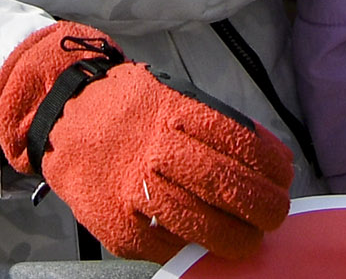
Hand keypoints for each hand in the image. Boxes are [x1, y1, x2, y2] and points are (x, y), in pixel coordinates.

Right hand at [0, 26, 297, 256]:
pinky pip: (167, 246)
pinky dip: (192, 249)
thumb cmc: (129, 110)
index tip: (284, 177)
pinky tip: (205, 244)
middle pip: (226, 185)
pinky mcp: (118, 225)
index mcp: (175, 112)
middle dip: (262, 206)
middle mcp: (155, 150)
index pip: (240, 143)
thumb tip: (273, 159)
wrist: (61, 116)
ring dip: (235, 237)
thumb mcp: (172, 97)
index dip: (271, 165)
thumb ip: (217, 125)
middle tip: (275, 214)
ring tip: (249, 239)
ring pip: (201, 224)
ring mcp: (134, 190)